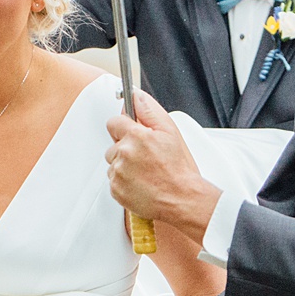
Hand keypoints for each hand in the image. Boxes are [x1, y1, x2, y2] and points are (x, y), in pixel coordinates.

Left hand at [105, 90, 221, 239]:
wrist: (181, 199)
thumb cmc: (178, 169)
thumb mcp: (170, 132)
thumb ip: (150, 111)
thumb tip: (136, 96)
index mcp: (136, 136)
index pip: (114, 122)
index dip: (125, 127)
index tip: (133, 133)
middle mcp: (124, 153)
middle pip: (114, 144)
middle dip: (126, 148)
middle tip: (146, 157)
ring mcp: (118, 172)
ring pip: (113, 162)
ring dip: (125, 165)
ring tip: (145, 171)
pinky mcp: (116, 189)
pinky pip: (114, 180)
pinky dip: (124, 181)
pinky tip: (140, 182)